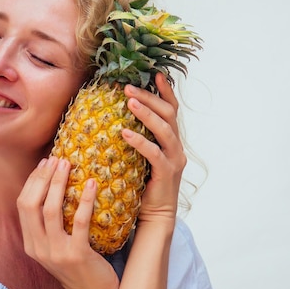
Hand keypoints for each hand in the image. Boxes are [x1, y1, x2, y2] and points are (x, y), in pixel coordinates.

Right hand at [17, 156, 118, 288]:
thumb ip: (48, 224)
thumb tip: (53, 187)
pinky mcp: (77, 254)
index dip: (32, 181)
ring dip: (58, 184)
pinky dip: (84, 200)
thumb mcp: (55, 246)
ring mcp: (56, 252)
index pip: (22, 205)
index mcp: (30, 243)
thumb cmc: (78, 266)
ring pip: (50, 210)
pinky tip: (92, 184)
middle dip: (42, 178)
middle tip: (56, 159)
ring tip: (68, 165)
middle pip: (31, 204)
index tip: (45, 163)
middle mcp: (38, 247)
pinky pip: (79, 221)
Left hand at [122, 73, 185, 224]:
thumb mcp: (139, 156)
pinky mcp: (167, 173)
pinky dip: (140, 142)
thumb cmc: (142, 183)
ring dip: (146, 113)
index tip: (155, 74)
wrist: (154, 214)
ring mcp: (174, 159)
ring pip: (164, 130)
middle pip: (168, 114)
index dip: (165, 91)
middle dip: (150, 97)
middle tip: (128, 87)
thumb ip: (135, 138)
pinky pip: (155, 154)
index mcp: (171, 139)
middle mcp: (176, 146)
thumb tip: (113, 118)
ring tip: (129, 101)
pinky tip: (125, 133)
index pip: (171, 109)